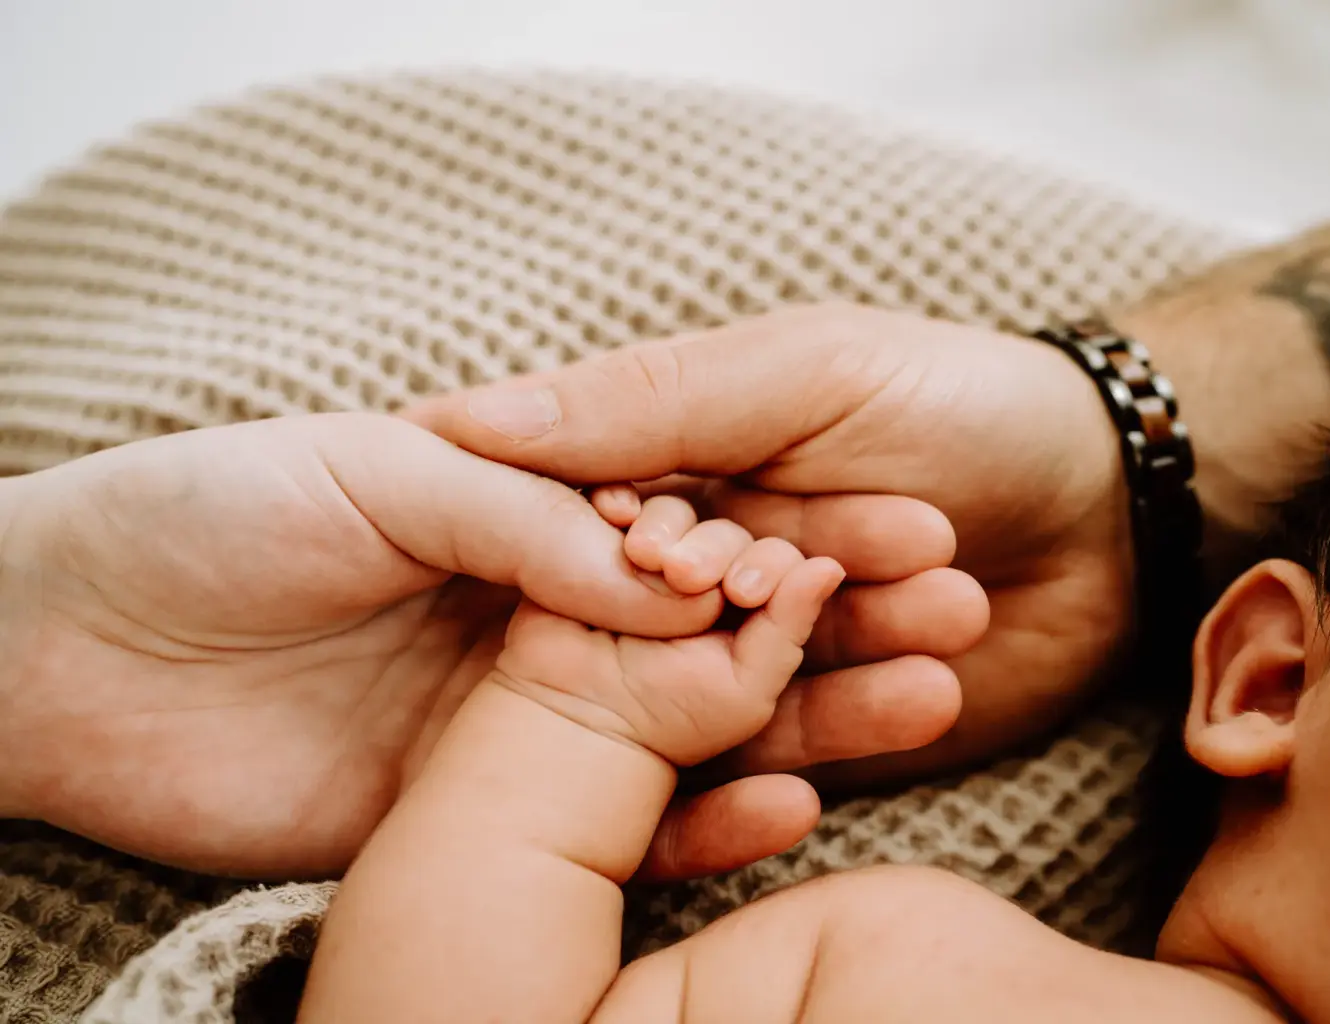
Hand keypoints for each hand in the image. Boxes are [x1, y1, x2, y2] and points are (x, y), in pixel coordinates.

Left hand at [0, 412, 941, 876]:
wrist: (65, 650)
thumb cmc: (211, 516)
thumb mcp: (379, 475)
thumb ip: (528, 523)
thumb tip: (677, 574)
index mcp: (525, 522)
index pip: (695, 523)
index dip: (798, 527)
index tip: (907, 530)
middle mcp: (541, 623)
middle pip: (720, 627)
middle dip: (843, 619)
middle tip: (957, 614)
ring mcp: (523, 727)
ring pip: (698, 725)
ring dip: (816, 717)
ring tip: (932, 697)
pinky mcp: (486, 822)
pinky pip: (625, 830)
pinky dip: (714, 820)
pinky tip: (801, 801)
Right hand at [408, 303, 1130, 785]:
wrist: (1112, 510)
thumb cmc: (965, 404)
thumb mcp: (810, 372)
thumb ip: (657, 400)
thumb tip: (477, 421)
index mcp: (665, 468)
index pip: (580, 525)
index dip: (607, 550)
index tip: (668, 559)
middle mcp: (686, 571)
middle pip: (632, 626)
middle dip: (710, 621)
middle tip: (791, 598)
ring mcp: (744, 659)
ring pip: (705, 701)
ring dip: (782, 690)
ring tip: (902, 640)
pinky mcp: (804, 736)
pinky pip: (768, 768)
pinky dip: (794, 772)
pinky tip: (851, 755)